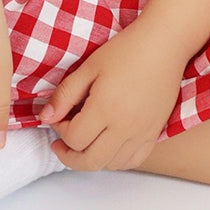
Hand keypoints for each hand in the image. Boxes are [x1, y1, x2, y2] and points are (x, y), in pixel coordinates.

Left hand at [35, 16, 188, 172]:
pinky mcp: (154, 133)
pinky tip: (107, 145)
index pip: (74, 139)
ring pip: (111, 165)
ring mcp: (142, 133)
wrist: (163, 45)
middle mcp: (124, 127)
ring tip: (84, 141)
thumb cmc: (126, 50)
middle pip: (90, 161)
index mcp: (105, 108)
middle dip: (69, 155)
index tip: (58, 117)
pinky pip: (133, 161)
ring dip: (92, 158)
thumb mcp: (88, 67)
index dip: (59, 131)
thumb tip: (46, 117)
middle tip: (61, 142)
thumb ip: (65, 95)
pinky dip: (116, 160)